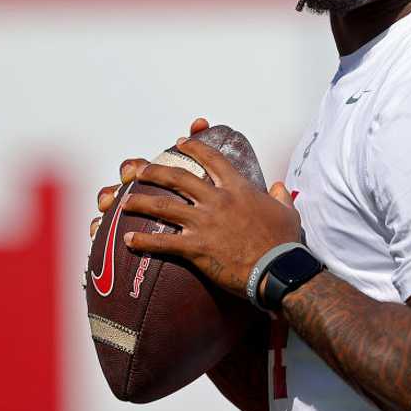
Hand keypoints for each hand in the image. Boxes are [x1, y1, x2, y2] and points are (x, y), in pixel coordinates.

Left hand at [110, 120, 302, 300]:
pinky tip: (128, 241)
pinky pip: (163, 243)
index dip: (193, 148)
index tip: (180, 142)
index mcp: (238, 188)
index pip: (212, 159)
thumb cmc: (284, 241)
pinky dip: (144, 242)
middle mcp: (217, 200)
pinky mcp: (196, 247)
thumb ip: (281, 196)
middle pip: (178, 177)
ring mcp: (204, 223)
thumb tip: (279, 187)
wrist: (278, 268)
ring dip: (140, 202)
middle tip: (139, 170)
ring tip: (123, 202)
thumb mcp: (287, 212)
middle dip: (155, 171)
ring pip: (164, 206)